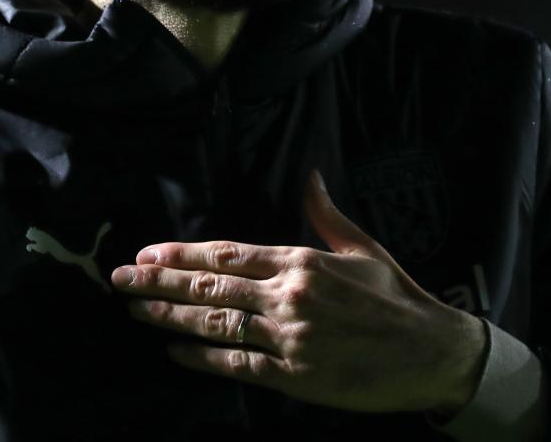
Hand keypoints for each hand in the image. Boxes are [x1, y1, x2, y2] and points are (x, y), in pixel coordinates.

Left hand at [109, 169, 486, 413]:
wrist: (432, 352)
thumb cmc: (399, 297)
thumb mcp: (363, 247)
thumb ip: (326, 215)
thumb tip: (309, 175)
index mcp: (301, 260)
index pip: (228, 254)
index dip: (183, 255)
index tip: (148, 252)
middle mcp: (289, 295)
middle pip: (209, 288)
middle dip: (159, 283)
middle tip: (118, 279)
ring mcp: (289, 338)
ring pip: (215, 325)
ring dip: (169, 318)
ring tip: (134, 311)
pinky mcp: (295, 376)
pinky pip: (237, 365)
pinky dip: (202, 359)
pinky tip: (174, 352)